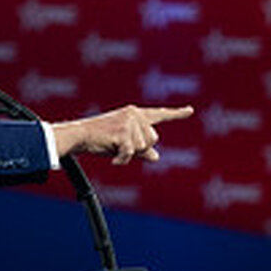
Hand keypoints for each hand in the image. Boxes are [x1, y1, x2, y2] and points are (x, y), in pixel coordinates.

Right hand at [51, 105, 194, 164]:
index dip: (176, 114)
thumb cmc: (100, 140)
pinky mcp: (123, 132)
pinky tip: (113, 159)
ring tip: (113, 147)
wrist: (80, 136)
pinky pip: (130, 154)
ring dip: (129, 154)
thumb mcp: (124, 143)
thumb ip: (142, 149)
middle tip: (118, 145)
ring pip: (143, 147)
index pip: (159, 114)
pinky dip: (121, 160)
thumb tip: (156, 157)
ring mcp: (129, 122)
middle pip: (153, 139)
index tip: (191, 110)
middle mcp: (135, 114)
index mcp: (136, 114)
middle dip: (139, 149)